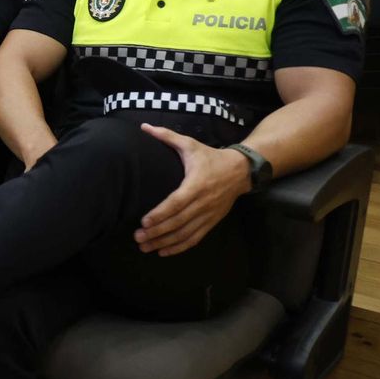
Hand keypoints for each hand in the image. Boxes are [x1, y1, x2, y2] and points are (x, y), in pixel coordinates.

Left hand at [134, 125, 252, 256]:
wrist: (241, 171)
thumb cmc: (210, 157)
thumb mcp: (190, 144)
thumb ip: (167, 136)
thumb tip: (144, 126)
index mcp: (197, 184)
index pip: (177, 202)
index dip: (161, 214)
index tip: (144, 221)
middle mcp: (203, 202)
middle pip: (179, 222)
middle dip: (157, 232)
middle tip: (138, 238)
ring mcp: (209, 214)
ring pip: (186, 233)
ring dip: (165, 242)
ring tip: (145, 247)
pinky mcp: (212, 221)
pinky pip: (196, 238)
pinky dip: (180, 247)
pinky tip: (163, 251)